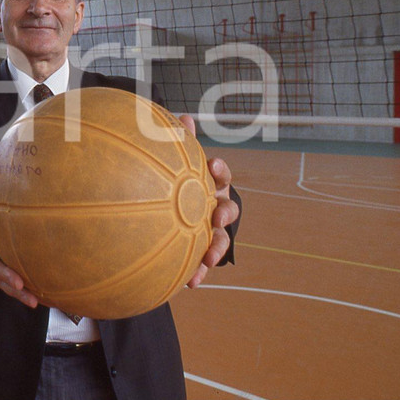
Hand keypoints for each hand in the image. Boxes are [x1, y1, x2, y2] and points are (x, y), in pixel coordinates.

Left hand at [179, 114, 239, 288]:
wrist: (170, 215)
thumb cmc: (176, 184)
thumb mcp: (176, 165)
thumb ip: (178, 143)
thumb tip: (181, 116)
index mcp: (210, 184)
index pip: (221, 174)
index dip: (220, 169)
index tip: (211, 165)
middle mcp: (216, 206)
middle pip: (229, 209)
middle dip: (225, 213)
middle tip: (217, 217)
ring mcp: (212, 230)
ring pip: (222, 240)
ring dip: (217, 248)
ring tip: (208, 258)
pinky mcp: (203, 251)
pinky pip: (203, 263)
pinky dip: (200, 273)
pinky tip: (190, 284)